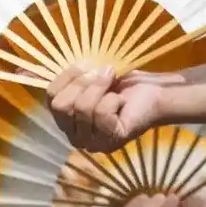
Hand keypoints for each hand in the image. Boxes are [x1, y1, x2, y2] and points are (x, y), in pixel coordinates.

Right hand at [53, 64, 174, 145]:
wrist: (154, 93)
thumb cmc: (124, 85)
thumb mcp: (94, 77)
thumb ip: (76, 76)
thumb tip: (67, 64)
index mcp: (67, 119)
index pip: (50, 98)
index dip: (65, 77)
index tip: (85, 64)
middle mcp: (75, 135)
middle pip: (61, 106)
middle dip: (82, 83)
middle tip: (103, 72)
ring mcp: (92, 142)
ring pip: (82, 109)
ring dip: (99, 87)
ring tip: (113, 80)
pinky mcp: (110, 140)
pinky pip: (101, 115)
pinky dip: (111, 100)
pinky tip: (120, 101)